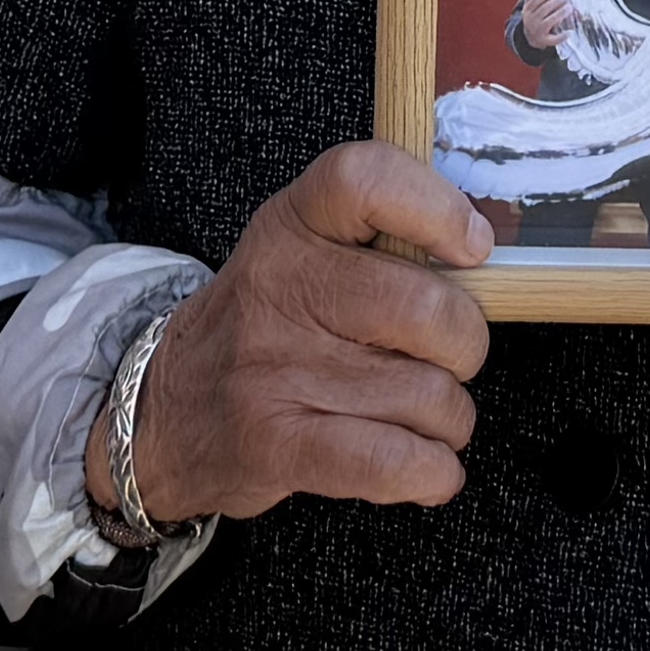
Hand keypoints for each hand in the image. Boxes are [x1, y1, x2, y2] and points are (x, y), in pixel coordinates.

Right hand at [92, 143, 492, 524]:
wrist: (163, 414)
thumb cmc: (262, 328)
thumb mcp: (297, 251)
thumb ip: (379, 239)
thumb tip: (486, 254)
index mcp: (292, 224)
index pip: (366, 179)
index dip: (436, 209)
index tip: (473, 247)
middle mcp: (280, 287)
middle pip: (426, 308)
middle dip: (466, 345)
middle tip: (449, 356)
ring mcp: (274, 368)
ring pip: (426, 395)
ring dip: (449, 418)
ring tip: (422, 415)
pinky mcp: (276, 444)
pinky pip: (390, 460)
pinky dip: (432, 471)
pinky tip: (430, 468)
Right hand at [518, 0, 575, 46]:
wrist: (531, 37)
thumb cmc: (535, 16)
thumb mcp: (530, 4)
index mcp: (527, 10)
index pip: (535, 0)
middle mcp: (531, 21)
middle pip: (543, 9)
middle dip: (556, 1)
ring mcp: (537, 31)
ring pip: (549, 22)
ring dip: (560, 14)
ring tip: (569, 7)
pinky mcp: (544, 41)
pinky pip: (553, 40)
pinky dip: (561, 37)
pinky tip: (569, 32)